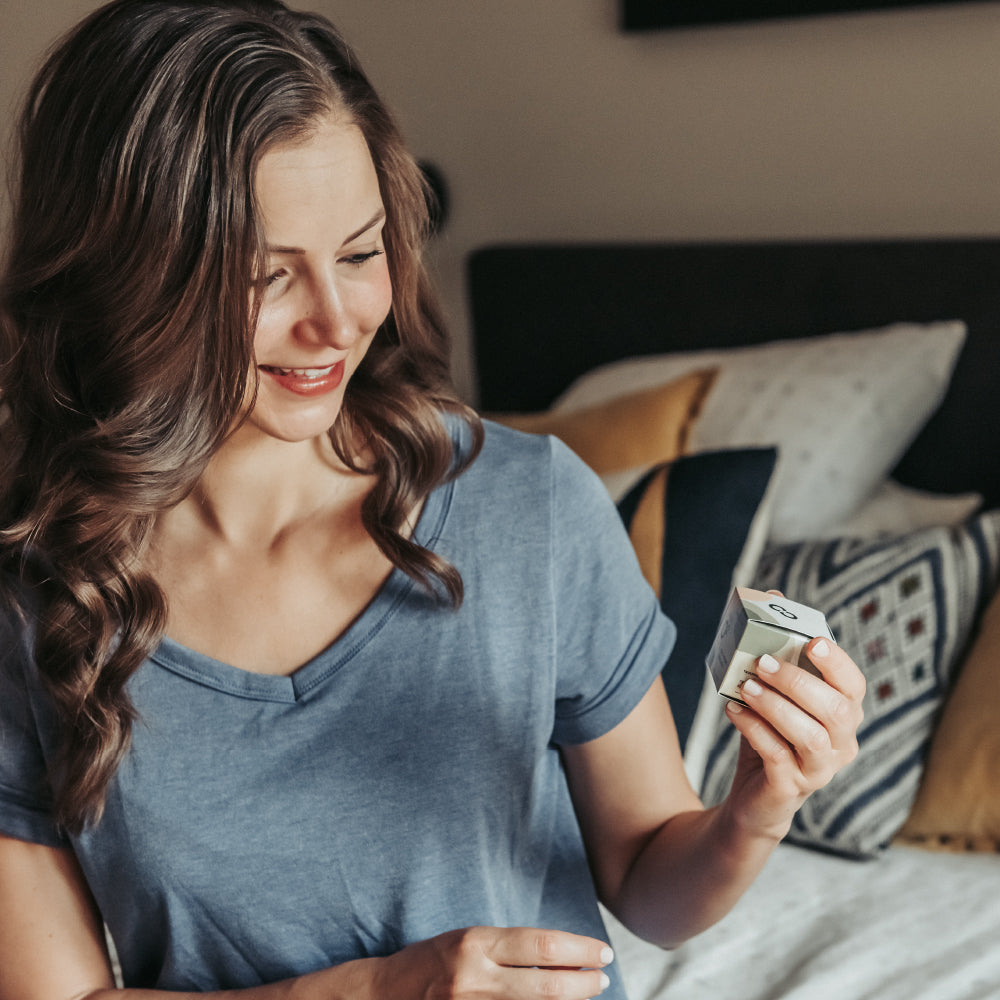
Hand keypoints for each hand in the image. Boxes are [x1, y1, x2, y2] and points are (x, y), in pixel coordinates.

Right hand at [371, 925, 613, 999]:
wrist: (379, 995)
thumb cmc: (428, 964)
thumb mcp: (466, 942)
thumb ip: (506, 951)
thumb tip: (558, 958)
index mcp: (475, 943)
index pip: (541, 946)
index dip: (578, 951)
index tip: (601, 953)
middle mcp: (473, 976)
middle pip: (545, 985)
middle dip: (583, 984)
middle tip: (604, 978)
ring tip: (587, 994)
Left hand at [722, 631, 865, 842]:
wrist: (754, 796)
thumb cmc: (770, 734)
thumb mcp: (773, 692)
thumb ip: (776, 649)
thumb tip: (772, 596)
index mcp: (844, 714)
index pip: (854, 686)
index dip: (837, 663)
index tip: (812, 641)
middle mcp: (842, 744)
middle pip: (836, 710)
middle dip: (798, 682)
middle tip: (762, 663)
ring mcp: (820, 770)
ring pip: (811, 736)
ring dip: (776, 706)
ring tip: (746, 687)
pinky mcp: (792, 788)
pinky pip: (778, 757)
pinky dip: (754, 729)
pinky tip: (734, 711)